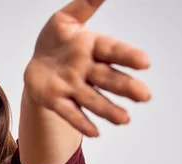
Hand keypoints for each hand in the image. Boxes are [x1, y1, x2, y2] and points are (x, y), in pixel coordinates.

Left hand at [24, 0, 151, 136]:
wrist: (36, 64)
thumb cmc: (56, 41)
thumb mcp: (65, 20)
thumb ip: (85, 5)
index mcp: (92, 47)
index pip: (113, 50)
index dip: (127, 56)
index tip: (144, 62)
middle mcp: (87, 70)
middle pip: (108, 78)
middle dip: (125, 87)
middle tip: (145, 96)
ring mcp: (73, 87)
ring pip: (92, 99)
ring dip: (108, 109)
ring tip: (124, 120)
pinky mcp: (57, 100)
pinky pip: (69, 112)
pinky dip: (82, 121)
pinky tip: (95, 133)